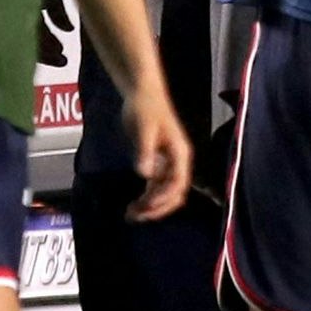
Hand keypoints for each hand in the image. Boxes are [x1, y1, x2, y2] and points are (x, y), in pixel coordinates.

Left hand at [124, 91, 191, 220]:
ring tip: (131, 215)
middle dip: (157, 208)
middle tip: (137, 217)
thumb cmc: (144, 107)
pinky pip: (155, 188)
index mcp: (180, 153)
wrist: (141, 93)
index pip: (178, 182)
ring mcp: (168, 164)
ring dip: (150, 206)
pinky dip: (146, 199)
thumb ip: (145, 151)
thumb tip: (145, 174)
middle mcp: (177, 162)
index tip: (146, 205)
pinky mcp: (157, 163)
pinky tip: (133, 206)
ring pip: (164, 193)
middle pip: (174, 193)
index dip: (164, 197)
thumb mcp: (143, 129)